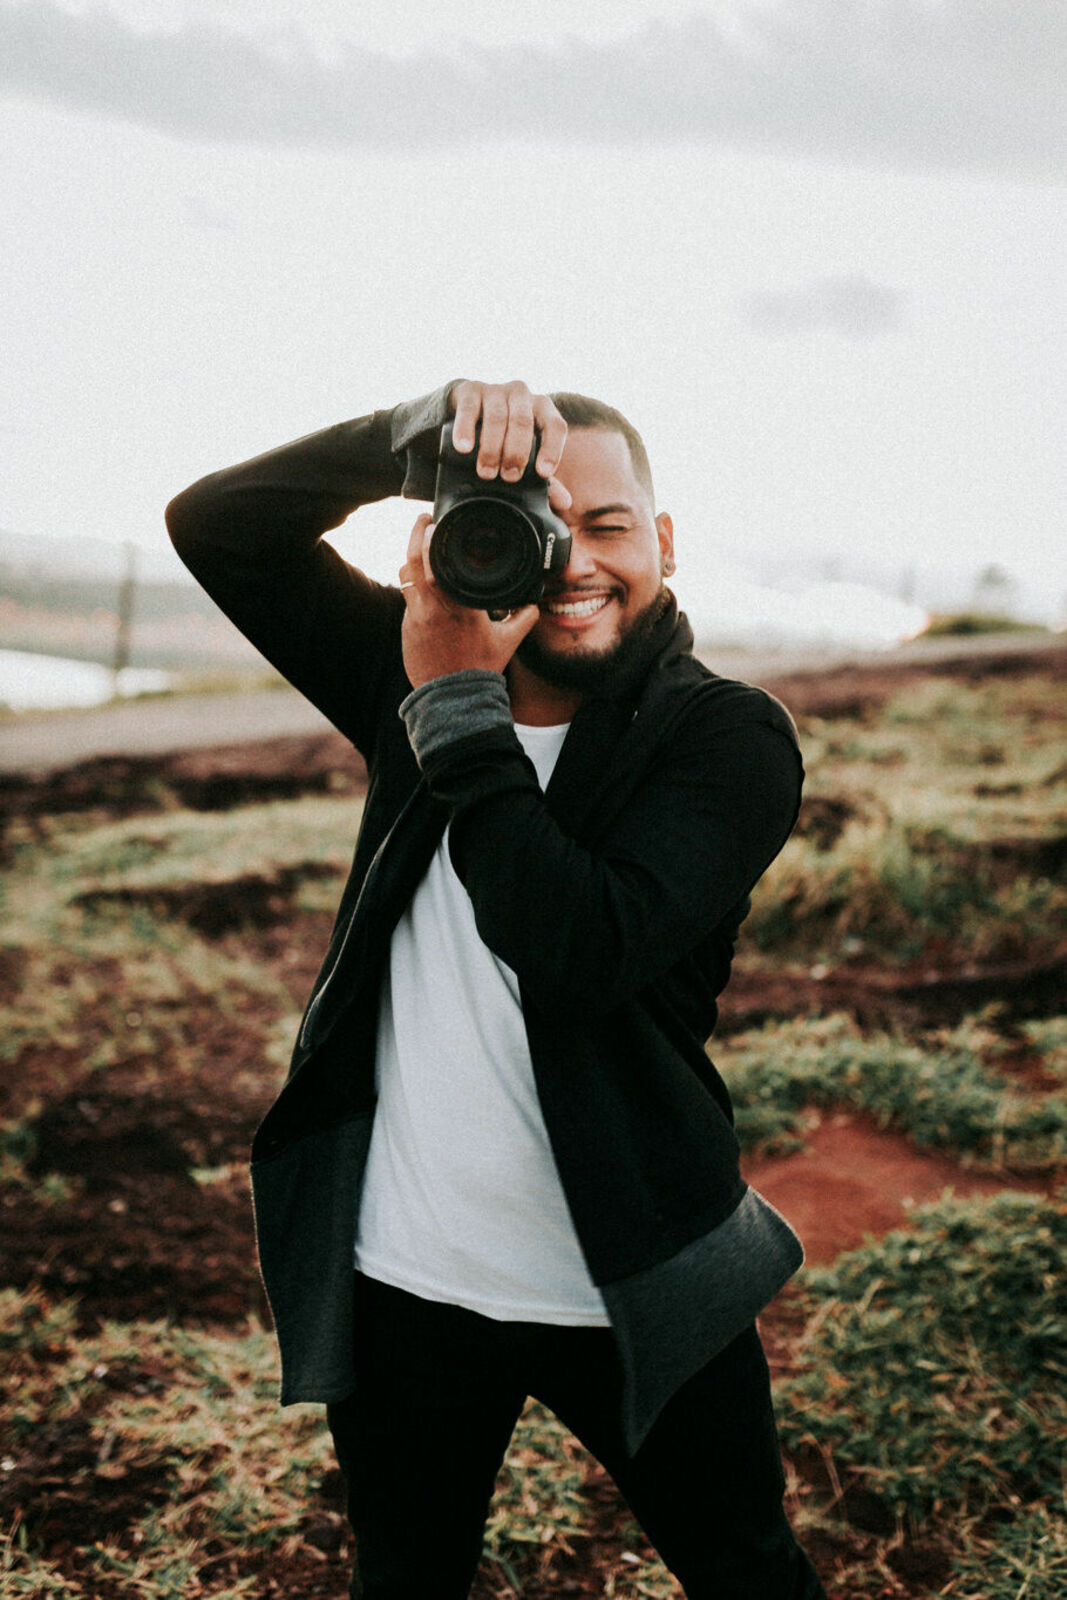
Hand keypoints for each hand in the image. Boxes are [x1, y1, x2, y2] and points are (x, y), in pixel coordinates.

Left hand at [399, 513, 540, 689]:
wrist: (453, 699)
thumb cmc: (480, 669)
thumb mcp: (507, 642)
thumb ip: (523, 619)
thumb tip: (534, 604)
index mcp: (463, 606)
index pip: (442, 564)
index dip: (433, 539)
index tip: (435, 522)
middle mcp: (436, 608)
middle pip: (417, 562)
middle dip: (416, 536)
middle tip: (422, 519)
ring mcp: (418, 617)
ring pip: (407, 577)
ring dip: (412, 559)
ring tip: (419, 545)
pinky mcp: (408, 628)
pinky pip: (408, 598)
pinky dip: (414, 585)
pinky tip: (420, 577)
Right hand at [449, 379, 570, 503]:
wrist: (468, 409)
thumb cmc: (504, 436)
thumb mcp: (524, 454)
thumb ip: (544, 479)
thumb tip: (565, 503)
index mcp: (542, 408)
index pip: (555, 426)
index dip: (552, 449)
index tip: (543, 474)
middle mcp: (521, 395)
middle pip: (523, 422)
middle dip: (516, 452)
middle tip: (509, 477)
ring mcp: (495, 390)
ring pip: (497, 417)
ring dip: (491, 447)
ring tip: (486, 473)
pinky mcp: (470, 389)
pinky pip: (469, 408)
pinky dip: (466, 429)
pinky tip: (463, 448)